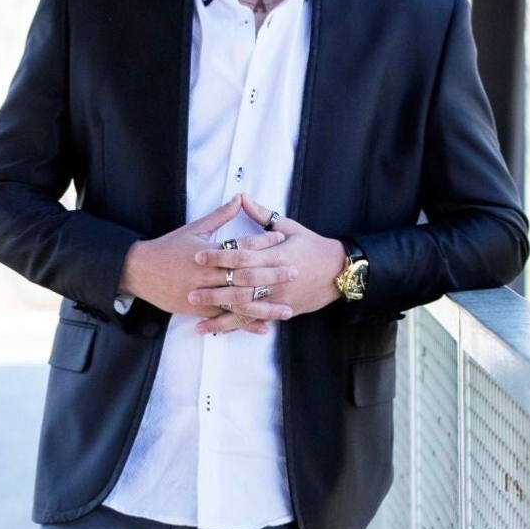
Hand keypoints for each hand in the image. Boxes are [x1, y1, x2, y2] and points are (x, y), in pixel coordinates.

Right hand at [118, 197, 291, 332]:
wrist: (140, 271)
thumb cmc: (168, 248)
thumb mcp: (194, 229)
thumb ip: (220, 216)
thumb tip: (240, 198)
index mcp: (208, 252)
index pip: (240, 246)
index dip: (262, 242)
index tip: (282, 239)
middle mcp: (207, 274)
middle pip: (244, 275)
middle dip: (271, 274)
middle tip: (294, 272)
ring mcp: (203, 294)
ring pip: (238, 301)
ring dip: (264, 306)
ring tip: (286, 309)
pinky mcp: (198, 310)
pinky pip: (225, 318)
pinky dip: (244, 323)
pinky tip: (263, 326)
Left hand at [187, 194, 344, 335]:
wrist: (338, 271)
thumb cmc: (312, 246)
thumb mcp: (289, 227)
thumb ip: (262, 216)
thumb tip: (241, 197)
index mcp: (276, 254)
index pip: (242, 255)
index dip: (219, 256)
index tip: (198, 255)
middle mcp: (277, 278)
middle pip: (241, 284)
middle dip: (215, 289)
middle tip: (190, 292)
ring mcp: (279, 298)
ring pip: (246, 308)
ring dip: (221, 315)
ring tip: (198, 319)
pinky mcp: (282, 311)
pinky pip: (256, 319)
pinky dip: (236, 326)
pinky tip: (218, 331)